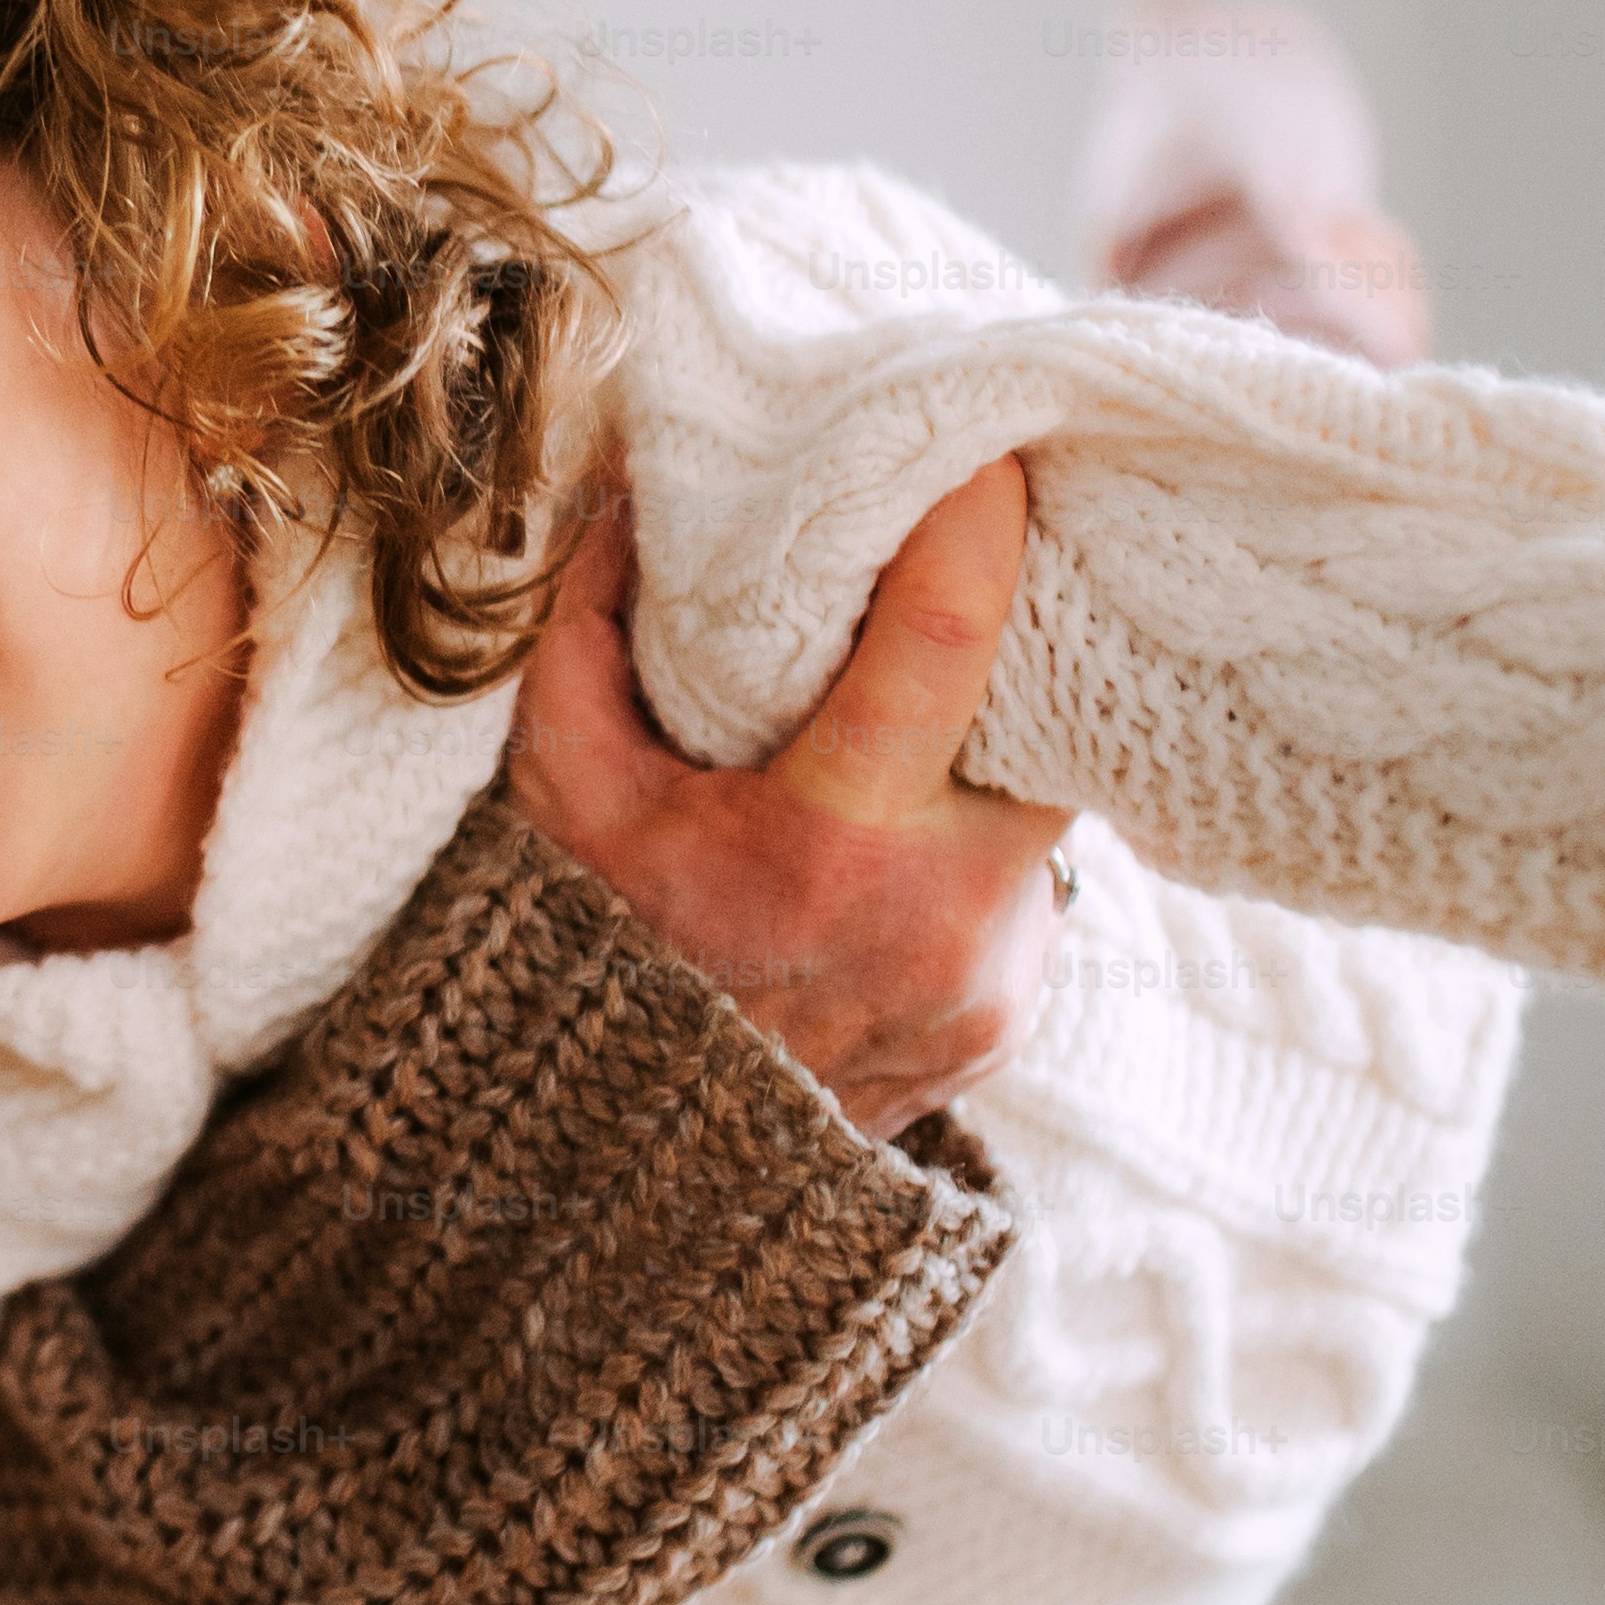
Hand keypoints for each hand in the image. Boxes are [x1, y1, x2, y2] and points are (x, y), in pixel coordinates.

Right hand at [504, 457, 1076, 1138]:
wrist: (642, 1163)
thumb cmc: (590, 954)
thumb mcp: (560, 792)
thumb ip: (588, 637)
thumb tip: (631, 500)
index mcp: (830, 846)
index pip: (948, 638)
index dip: (979, 521)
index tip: (989, 440)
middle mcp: (943, 914)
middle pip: (1041, 708)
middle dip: (1012, 632)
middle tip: (971, 558)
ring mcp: (998, 974)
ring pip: (1044, 799)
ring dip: (992, 741)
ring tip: (920, 704)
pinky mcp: (1019, 1012)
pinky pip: (1028, 882)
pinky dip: (973, 837)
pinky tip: (905, 829)